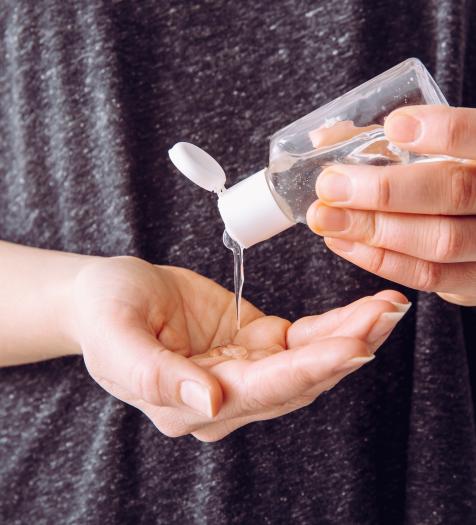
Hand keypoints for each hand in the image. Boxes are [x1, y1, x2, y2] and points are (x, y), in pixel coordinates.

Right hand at [70, 256, 408, 440]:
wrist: (108, 295)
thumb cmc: (104, 313)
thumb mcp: (115, 338)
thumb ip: (154, 375)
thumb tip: (207, 403)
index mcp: (188, 403)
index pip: (261, 392)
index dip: (308, 370)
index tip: (354, 345)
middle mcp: (224, 395)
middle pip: (297, 380)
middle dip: (346, 349)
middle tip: (387, 316)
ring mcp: (243, 370)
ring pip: (308, 363)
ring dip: (349, 336)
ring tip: (386, 308)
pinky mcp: (253, 343)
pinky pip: (302, 340)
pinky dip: (333, 327)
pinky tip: (361, 312)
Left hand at [307, 105, 475, 305]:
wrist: (475, 231)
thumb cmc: (441, 181)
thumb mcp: (428, 154)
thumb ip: (382, 143)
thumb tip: (324, 139)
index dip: (445, 131)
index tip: (394, 126)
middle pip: (455, 192)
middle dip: (385, 191)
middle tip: (330, 186)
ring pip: (441, 241)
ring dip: (374, 230)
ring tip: (326, 218)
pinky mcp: (474, 282)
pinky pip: (429, 276)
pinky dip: (381, 260)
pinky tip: (344, 242)